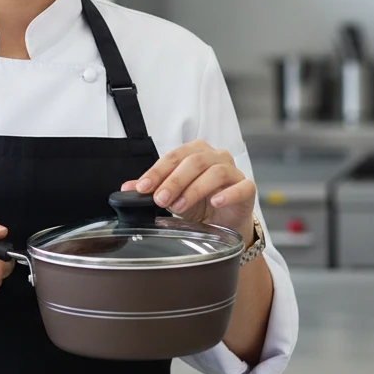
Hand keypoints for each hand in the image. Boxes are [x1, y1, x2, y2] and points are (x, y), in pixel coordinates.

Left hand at [121, 141, 256, 242]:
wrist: (223, 221)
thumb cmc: (199, 203)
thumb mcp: (172, 196)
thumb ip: (151, 189)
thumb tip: (126, 188)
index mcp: (195, 152)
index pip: (173, 156)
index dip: (157, 171)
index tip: (144, 188)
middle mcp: (215, 157)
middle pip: (194, 162)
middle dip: (173, 181)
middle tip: (160, 199)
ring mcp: (233, 171)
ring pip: (215, 172)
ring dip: (194, 190)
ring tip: (179, 207)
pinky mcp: (247, 188)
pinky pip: (241, 187)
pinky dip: (228, 194)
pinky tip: (215, 201)